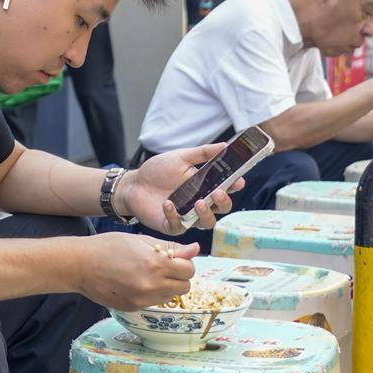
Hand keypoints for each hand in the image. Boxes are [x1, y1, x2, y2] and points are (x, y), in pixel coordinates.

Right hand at [76, 233, 200, 309]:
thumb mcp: (140, 240)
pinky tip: (135, 282)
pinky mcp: (134, 308)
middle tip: (163, 267)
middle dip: (179, 276)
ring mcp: (143, 299)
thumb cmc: (108, 246)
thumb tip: (194, 249)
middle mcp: (152, 284)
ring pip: (170, 296)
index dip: (184, 263)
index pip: (189, 270)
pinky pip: (154, 302)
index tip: (175, 259)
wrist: (80, 265)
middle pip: (185, 287)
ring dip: (166, 286)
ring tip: (147, 274)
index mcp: (155, 263)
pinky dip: (151, 293)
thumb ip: (169, 247)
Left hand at [118, 144, 242, 236]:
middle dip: (223, 202)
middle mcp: (199, 203)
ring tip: (199, 202)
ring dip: (205, 214)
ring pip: (205, 223)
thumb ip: (202, 154)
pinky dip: (174, 216)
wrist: (133, 183)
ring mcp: (187, 216)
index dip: (234, 186)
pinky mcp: (171, 225)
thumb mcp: (181, 157)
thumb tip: (224, 146)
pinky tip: (168, 204)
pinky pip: (178, 226)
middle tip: (218, 193)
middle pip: (220, 209)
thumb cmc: (158, 170)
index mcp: (205, 186)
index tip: (239, 181)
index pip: (226, 188)